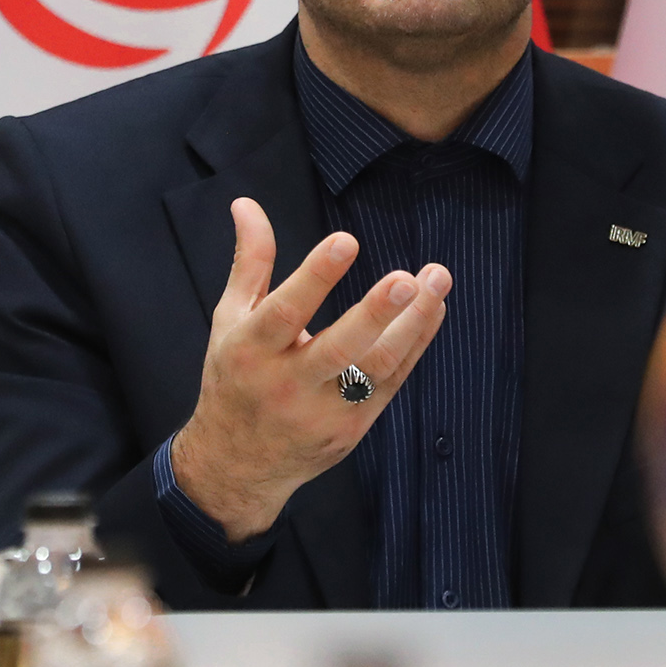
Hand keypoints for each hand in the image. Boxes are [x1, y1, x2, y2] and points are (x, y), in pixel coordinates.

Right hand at [170, 197, 451, 541]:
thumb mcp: (230, 320)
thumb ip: (250, 261)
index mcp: (251, 351)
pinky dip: (415, 346)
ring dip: (410, 326)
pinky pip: (391, 383)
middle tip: (408, 278)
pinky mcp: (352, 428)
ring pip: (374, 370)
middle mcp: (286, 385)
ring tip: (435, 282)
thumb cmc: (235, 377)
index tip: (347, 239)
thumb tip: (246, 202)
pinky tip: (433, 309)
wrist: (238, 464)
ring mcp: (323, 411)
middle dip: (375, 313)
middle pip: (337, 349)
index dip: (315, 276)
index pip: (284, 312)